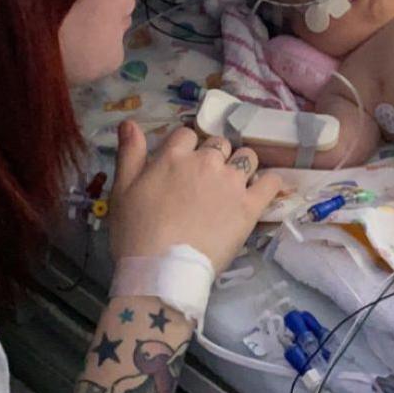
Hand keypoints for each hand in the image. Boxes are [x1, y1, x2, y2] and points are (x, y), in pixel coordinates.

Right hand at [108, 123, 282, 272]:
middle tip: (205, 181)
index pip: (187, 134)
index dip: (186, 148)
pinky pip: (271, 182)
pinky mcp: (250, 206)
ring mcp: (231, 183)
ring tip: (233, 186)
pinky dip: (268, 183)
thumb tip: (129, 122)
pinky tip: (260, 191)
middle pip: (219, 144)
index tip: (183, 165)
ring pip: (247, 157)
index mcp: (175, 156)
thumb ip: (129, 153)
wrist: (160, 271)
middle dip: (214, 156)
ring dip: (241, 166)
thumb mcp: (122, 190)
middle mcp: (207, 162)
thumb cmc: (136, 233)